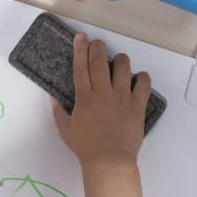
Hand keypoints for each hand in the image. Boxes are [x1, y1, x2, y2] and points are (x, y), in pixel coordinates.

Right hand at [53, 33, 151, 166]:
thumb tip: (53, 97)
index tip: (81, 37)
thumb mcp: (65, 129)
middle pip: (100, 62)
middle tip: (97, 43)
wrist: (109, 160)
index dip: (80, 50)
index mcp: (85, 97)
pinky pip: (143, 84)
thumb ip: (58, 111)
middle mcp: (103, 92)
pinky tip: (138, 78)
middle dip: (98, 48)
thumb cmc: (85, 146)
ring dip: (120, 60)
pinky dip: (141, 77)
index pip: (80, 67)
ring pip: (124, 67)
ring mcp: (122, 97)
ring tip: (119, 62)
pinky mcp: (137, 105)